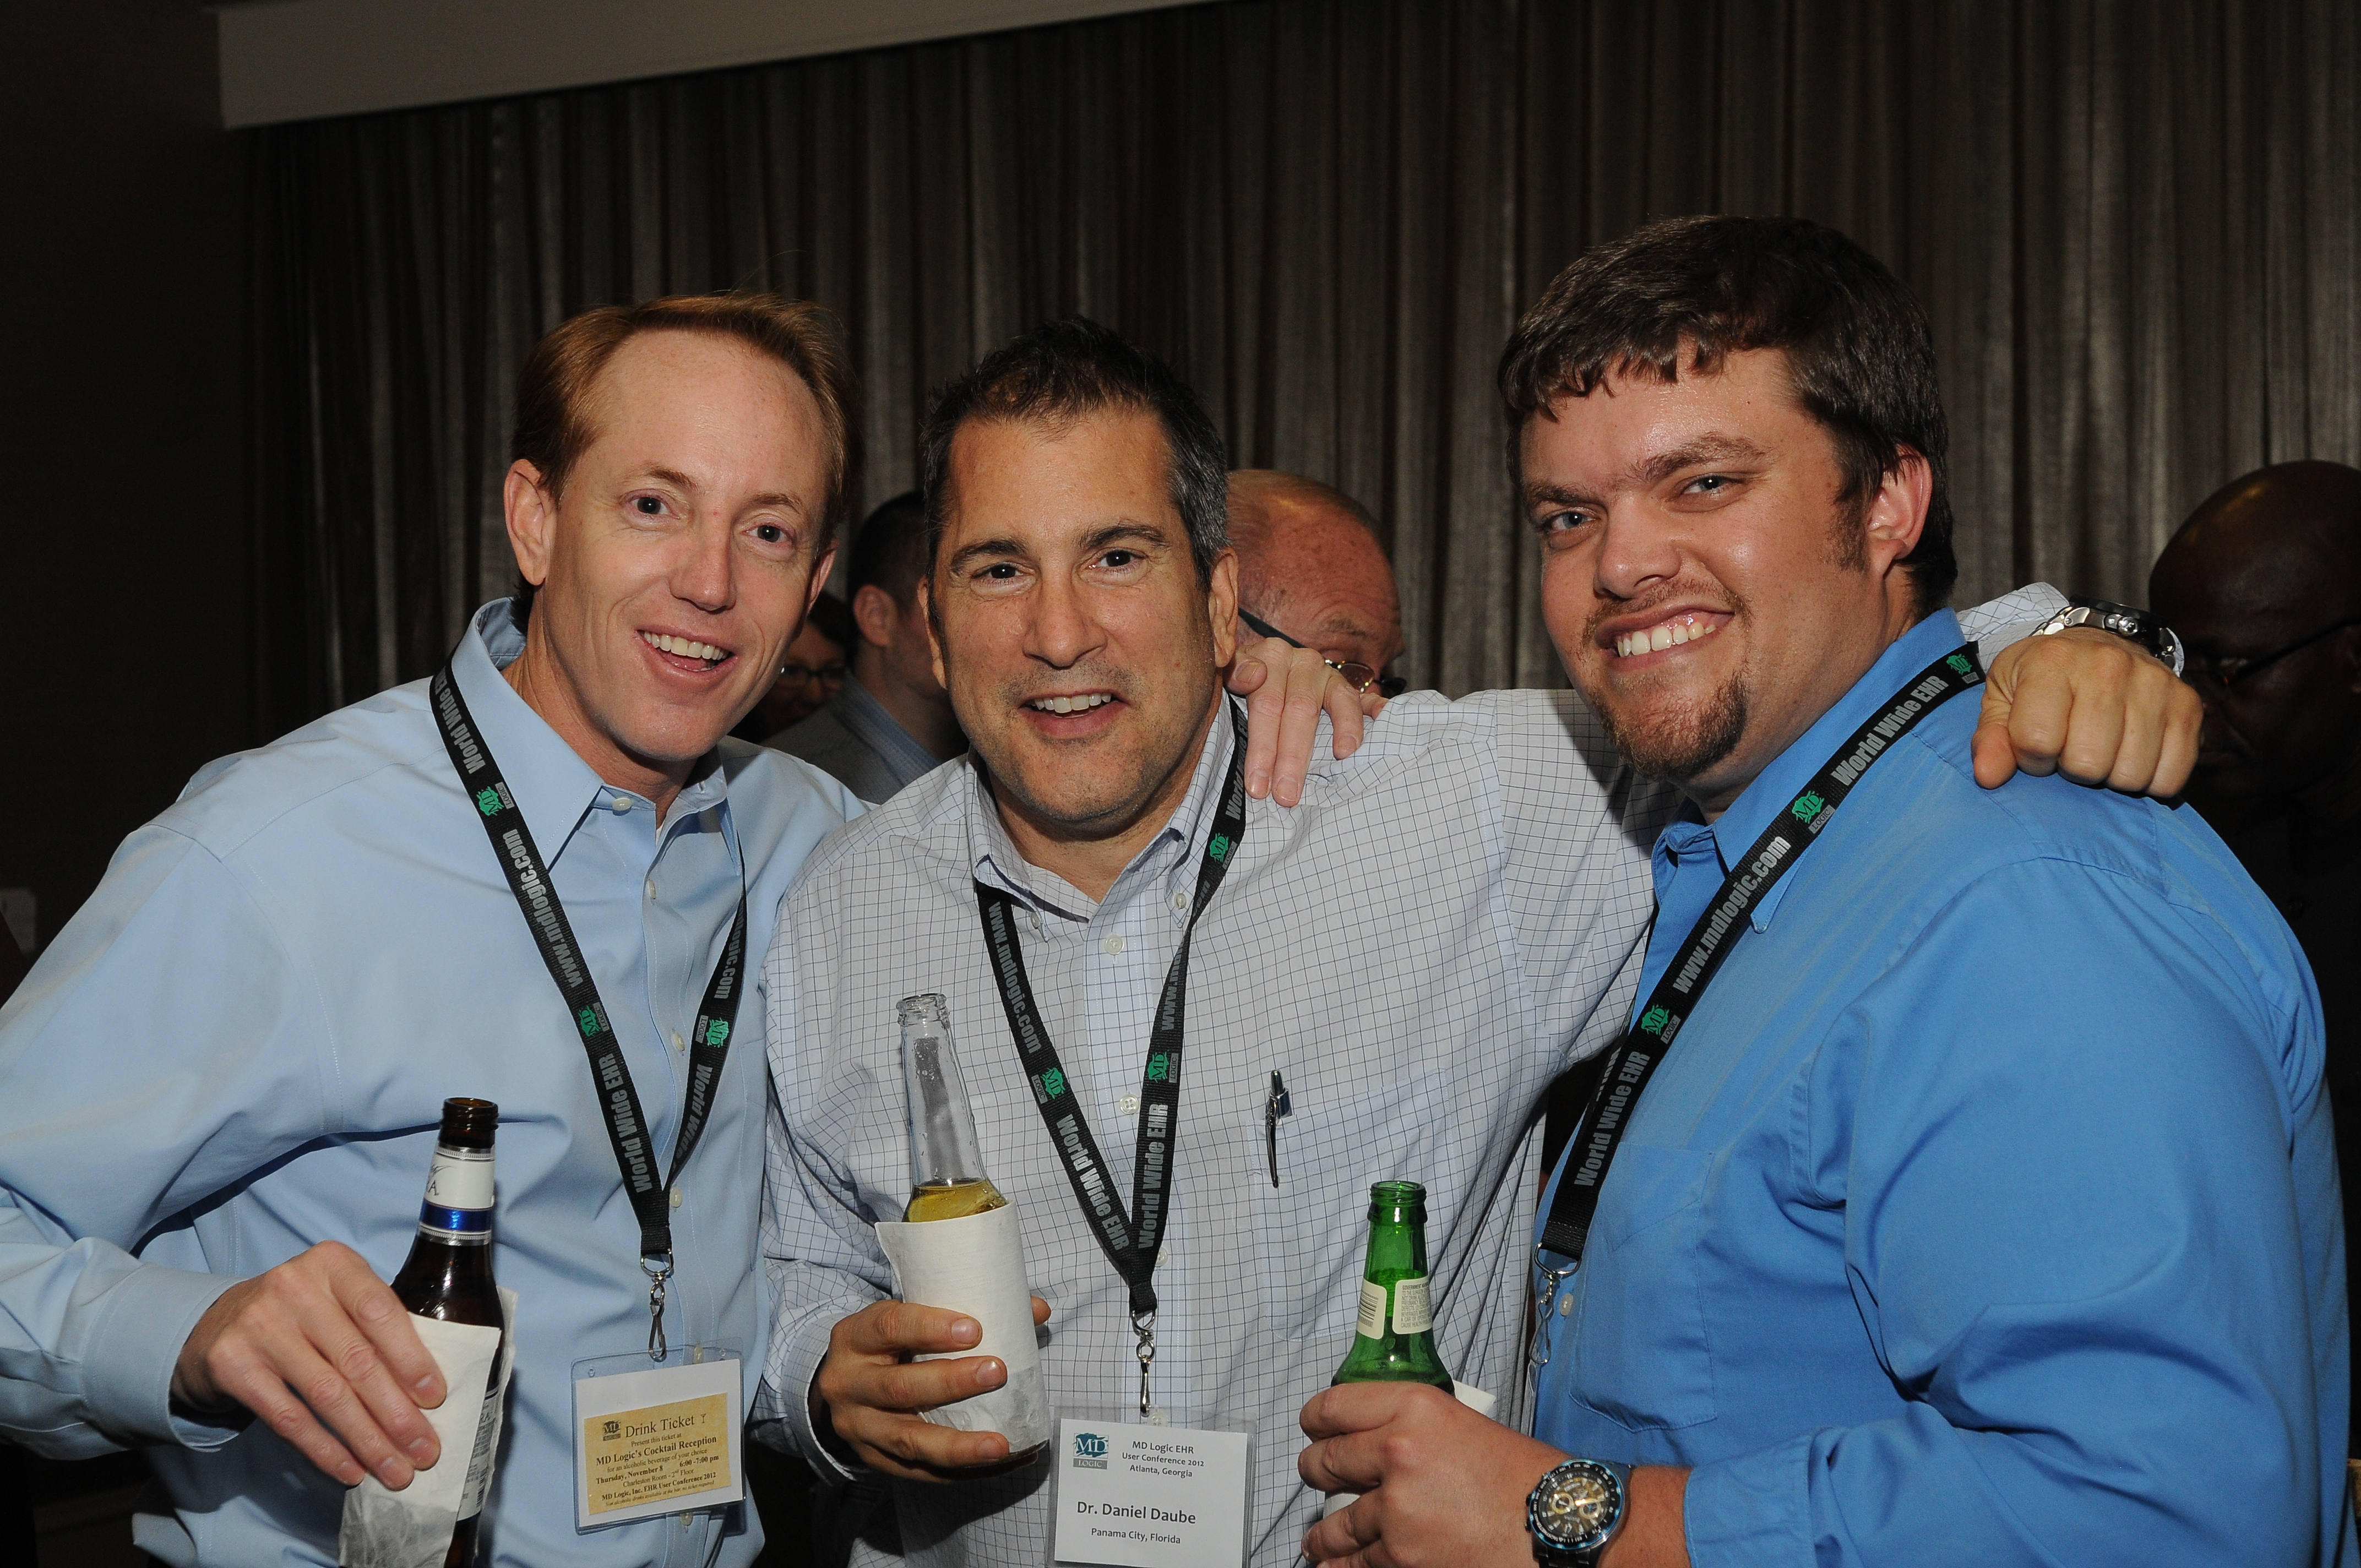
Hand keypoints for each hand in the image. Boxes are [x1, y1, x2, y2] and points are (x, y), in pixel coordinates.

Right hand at [172, 1241, 445, 1489]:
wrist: (218, 1323)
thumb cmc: (302, 1313)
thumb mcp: (338, 1299)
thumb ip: (376, 1327)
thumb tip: (425, 1392)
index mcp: (333, 1263)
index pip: (380, 1312)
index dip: (410, 1358)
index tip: (435, 1398)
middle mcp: (294, 1287)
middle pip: (357, 1360)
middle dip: (396, 1413)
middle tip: (424, 1450)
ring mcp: (259, 1326)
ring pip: (327, 1394)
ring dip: (366, 1439)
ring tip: (394, 1470)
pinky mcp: (233, 1366)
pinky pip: (289, 1418)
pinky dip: (325, 1449)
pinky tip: (351, 1470)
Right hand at [811, 1295, 1052, 1480]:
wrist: (843, 1385)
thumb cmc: (888, 1344)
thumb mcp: (907, 1318)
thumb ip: (962, 1312)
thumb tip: (1036, 1310)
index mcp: (855, 1338)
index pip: (888, 1327)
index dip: (929, 1328)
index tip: (974, 1328)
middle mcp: (848, 1384)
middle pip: (899, 1387)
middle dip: (951, 1383)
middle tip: (998, 1372)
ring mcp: (859, 1428)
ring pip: (908, 1440)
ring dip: (959, 1444)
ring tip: (1002, 1444)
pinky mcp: (874, 1461)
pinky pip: (920, 1473)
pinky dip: (963, 1471)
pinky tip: (1002, 1463)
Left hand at [1228, 636, 1386, 805]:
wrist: (1268, 667)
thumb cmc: (1245, 683)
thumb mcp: (1229, 673)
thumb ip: (1233, 672)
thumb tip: (1253, 675)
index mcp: (1271, 658)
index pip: (1266, 705)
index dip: (1262, 748)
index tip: (1258, 785)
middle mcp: (1302, 663)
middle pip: (1299, 709)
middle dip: (1293, 757)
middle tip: (1287, 795)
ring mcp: (1329, 675)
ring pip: (1337, 703)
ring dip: (1341, 732)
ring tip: (1340, 759)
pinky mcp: (1349, 687)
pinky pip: (1366, 698)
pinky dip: (1376, 710)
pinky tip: (1383, 721)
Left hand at [1297, 1382, 1560, 1567]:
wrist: (1560, 1529)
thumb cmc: (1527, 1481)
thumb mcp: (1466, 1427)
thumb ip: (1416, 1430)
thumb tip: (1379, 1443)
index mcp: (1416, 1408)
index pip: (1337, 1407)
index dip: (1316, 1420)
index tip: (1311, 1428)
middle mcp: (1397, 1452)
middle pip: (1326, 1461)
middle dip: (1315, 1472)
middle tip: (1315, 1476)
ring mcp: (1395, 1510)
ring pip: (1336, 1523)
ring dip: (1325, 1534)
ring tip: (1320, 1540)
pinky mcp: (1401, 1557)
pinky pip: (1355, 1563)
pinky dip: (1343, 1567)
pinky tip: (1336, 1566)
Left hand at [1973, 626, 2199, 795]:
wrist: (2094, 647)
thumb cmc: (2041, 678)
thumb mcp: (2003, 699)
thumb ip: (1991, 739)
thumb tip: (1988, 776)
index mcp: (2053, 661)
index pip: (2037, 741)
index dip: (2031, 758)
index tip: (2037, 745)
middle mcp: (2108, 666)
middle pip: (2087, 762)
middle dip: (2072, 768)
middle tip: (2072, 746)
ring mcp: (2153, 683)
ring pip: (2130, 773)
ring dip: (2111, 774)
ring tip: (2102, 747)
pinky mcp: (2187, 703)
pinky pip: (2172, 774)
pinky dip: (2151, 779)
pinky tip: (2133, 754)